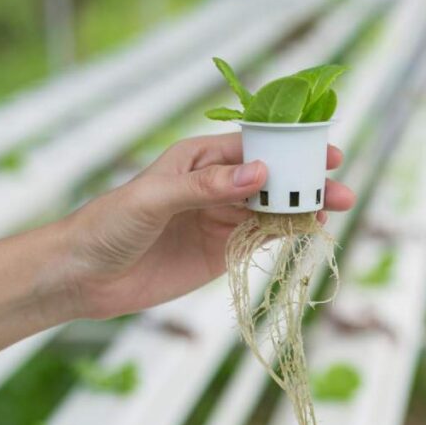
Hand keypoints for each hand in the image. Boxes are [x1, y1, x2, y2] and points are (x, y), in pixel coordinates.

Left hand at [63, 133, 352, 318]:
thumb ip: (207, 187)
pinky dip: (287, 233)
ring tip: (337, 211)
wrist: (83, 277)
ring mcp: (220, 219)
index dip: (291, 149)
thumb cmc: (108, 225)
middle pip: (272, 179)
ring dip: (304, 209)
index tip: (325, 153)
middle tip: (342, 190)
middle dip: (307, 181)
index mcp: (198, 160)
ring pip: (273, 208)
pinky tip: (310, 231)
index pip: (253, 147)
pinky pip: (261, 237)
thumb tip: (260, 174)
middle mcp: (215, 186)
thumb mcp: (154, 199)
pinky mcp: (220, 251)